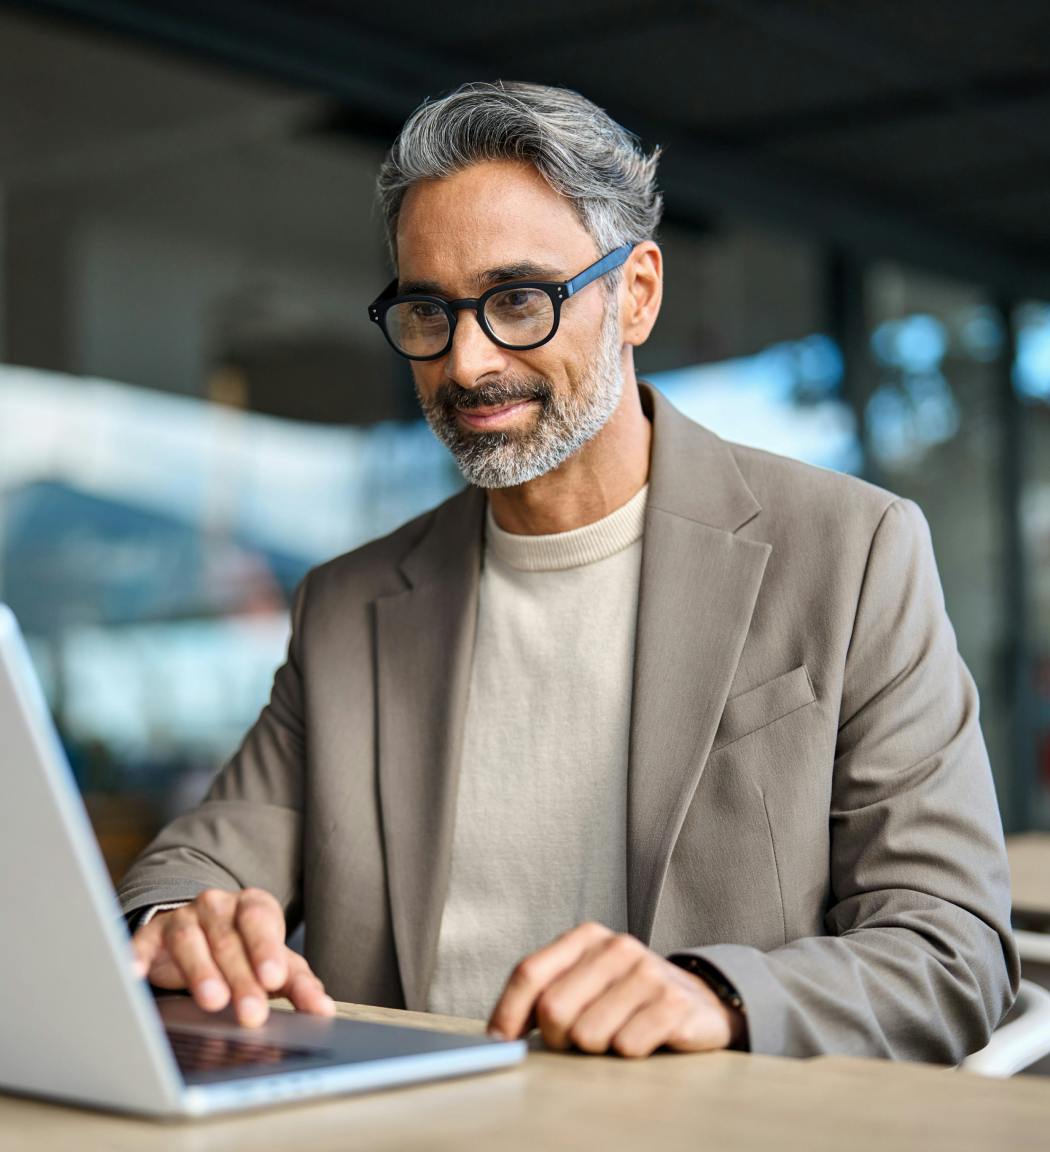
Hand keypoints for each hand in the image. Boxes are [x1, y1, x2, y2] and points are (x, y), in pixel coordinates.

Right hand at [131, 888, 335, 1027]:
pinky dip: (136, 957)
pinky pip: (142, 944)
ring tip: (213, 1001)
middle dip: (241, 977)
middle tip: (251, 1012)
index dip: (266, 949)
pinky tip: (134, 974)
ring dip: (201, 971)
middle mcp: (217, 906)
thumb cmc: (244, 950)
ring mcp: (182, 918)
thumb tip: (323, 1010)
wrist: (199, 929)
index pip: (261, 922)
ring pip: (190, 939)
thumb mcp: (275, 963)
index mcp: (253, 907)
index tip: (274, 979)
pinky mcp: (150, 935)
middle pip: (229, 939)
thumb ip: (299, 983)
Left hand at [487, 922, 744, 1057]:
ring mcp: (647, 971)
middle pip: (554, 1008)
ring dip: (596, 1049)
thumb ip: (544, 994)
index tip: (498, 1044)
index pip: (529, 972)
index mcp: (585, 937)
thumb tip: (497, 1034)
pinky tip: (641, 1038)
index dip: (507, 1013)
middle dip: (557, 1038)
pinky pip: (626, 1046)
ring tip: (614, 1035)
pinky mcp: (673, 1002)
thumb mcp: (585, 983)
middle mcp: (616, 946)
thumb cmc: (626, 997)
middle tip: (576, 1041)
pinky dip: (626, 1053)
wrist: (698, 1001)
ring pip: (588, 1034)